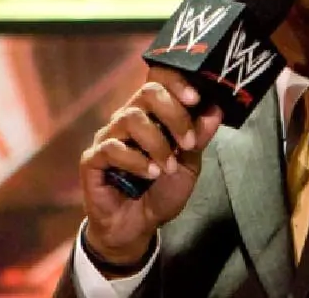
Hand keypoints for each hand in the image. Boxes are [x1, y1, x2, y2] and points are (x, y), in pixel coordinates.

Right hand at [80, 66, 222, 266]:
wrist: (138, 226)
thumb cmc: (162, 190)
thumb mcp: (189, 164)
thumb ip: (199, 136)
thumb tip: (217, 108)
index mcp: (152, 114)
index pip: (160, 81)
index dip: (177, 83)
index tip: (196, 98)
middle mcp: (128, 118)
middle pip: (147, 93)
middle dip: (173, 114)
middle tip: (186, 142)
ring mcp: (108, 137)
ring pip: (131, 118)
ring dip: (157, 143)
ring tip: (167, 167)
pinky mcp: (92, 159)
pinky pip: (112, 148)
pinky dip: (136, 161)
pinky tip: (149, 174)